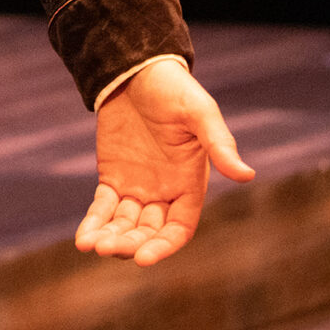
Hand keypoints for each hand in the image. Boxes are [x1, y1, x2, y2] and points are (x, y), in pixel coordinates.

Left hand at [75, 57, 255, 266]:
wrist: (136, 70)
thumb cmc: (174, 90)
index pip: (179, 229)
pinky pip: (103, 206)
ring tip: (91, 246)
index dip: (163, 246)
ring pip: (124, 224)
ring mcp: (138, 187)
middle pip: (149, 231)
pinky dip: (94, 222)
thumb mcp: (200, 114)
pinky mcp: (113, 177)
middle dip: (131, 244)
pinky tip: (83, 238)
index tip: (143, 258)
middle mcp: (165, 192)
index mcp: (190, 185)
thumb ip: (220, 144)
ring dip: (110, 237)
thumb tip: (247, 175)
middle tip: (109, 249)